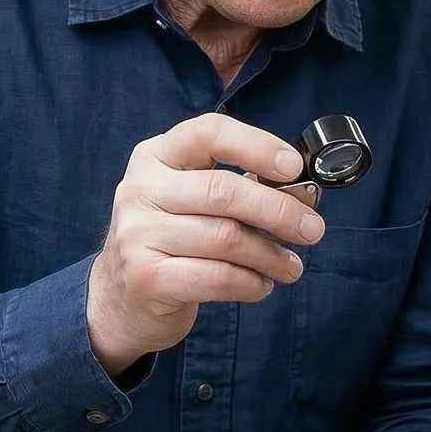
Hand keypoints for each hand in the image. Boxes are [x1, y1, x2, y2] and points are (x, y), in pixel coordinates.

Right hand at [87, 115, 324, 376]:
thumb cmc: (170, 241)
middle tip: (313, 230)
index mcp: (155, 156)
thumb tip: (303, 194)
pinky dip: (251, 283)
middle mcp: (140, 189)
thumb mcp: (192, 200)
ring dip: (271, 255)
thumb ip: (239, 188)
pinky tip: (261, 285)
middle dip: (279, 211)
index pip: (208, 133)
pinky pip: (218, 277)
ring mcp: (138, 233)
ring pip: (227, 238)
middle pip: (224, 191)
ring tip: (291, 266)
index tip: (294, 167)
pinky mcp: (146, 278)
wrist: (118, 298)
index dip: (256, 146)